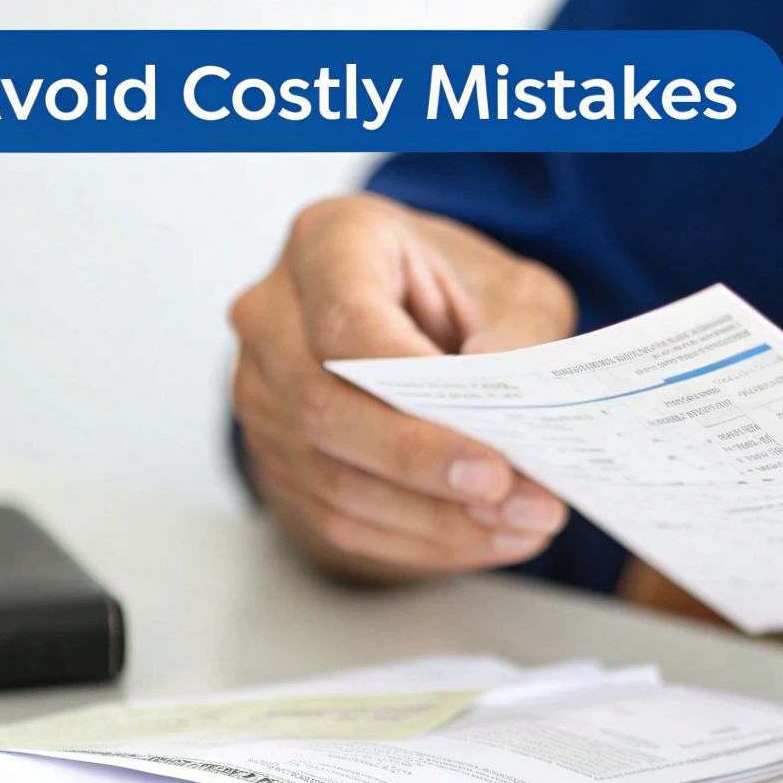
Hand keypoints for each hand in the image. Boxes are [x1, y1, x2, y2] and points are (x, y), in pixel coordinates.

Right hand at [231, 193, 575, 580]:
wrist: (416, 317)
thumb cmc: (460, 292)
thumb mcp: (515, 293)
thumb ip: (521, 341)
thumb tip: (516, 418)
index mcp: (330, 243)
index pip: (346, 325)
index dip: (411, 395)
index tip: (486, 448)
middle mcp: (273, 315)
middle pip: (324, 410)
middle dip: (424, 467)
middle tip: (507, 494)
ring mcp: (262, 391)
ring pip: (330, 479)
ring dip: (431, 518)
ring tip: (517, 525)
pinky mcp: (274, 456)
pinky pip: (335, 516)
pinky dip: (415, 539)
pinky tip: (482, 537)